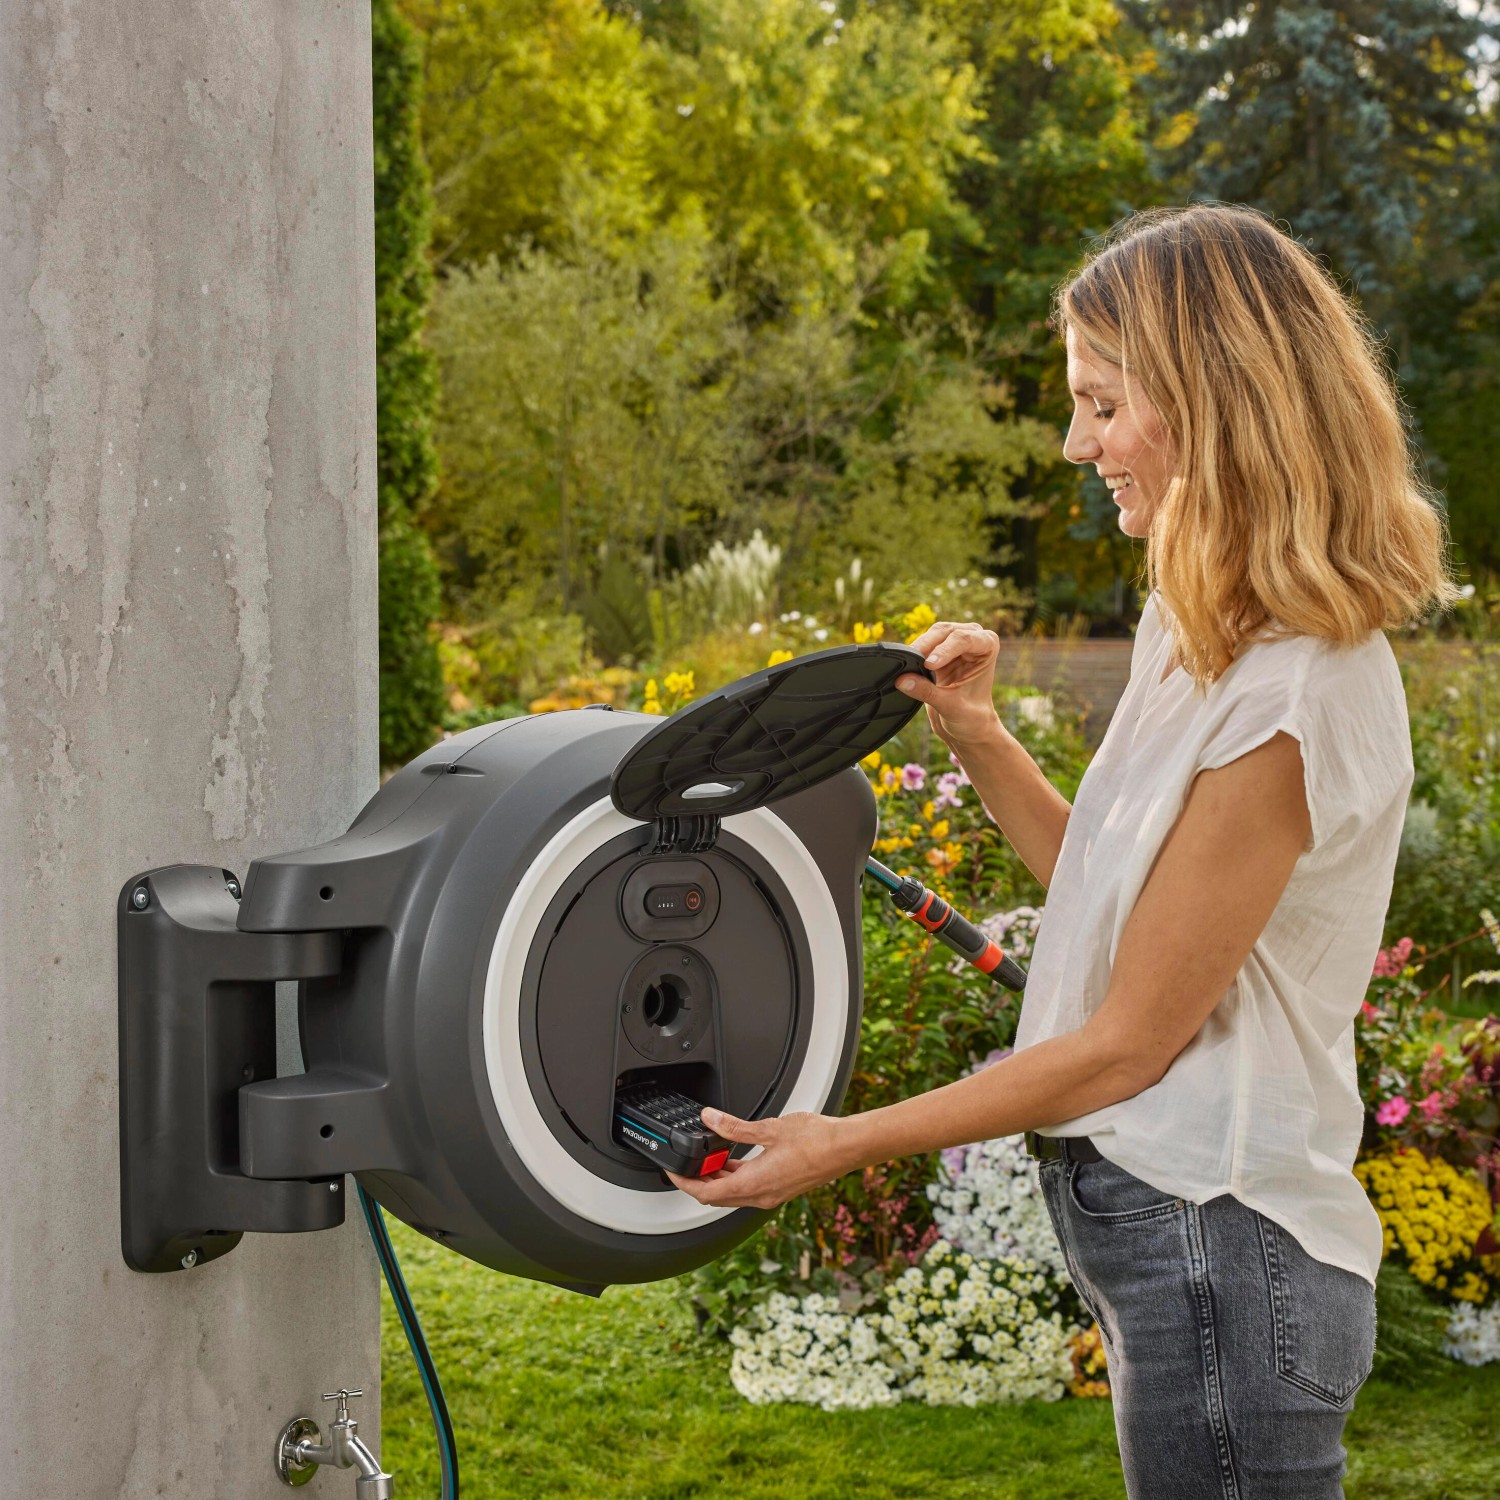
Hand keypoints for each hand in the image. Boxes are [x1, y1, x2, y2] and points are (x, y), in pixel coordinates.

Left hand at [665, 1108, 851, 1209]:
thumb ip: (735, 1127)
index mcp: (755, 1184)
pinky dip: (735, 1177)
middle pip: (717, 1198)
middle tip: (684, 1164)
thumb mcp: (769, 1128)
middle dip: (697, 1183)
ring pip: (733, 1194)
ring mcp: (772, 1194)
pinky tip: (733, 1159)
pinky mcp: (781, 1188)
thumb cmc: (817, 1140)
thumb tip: (710, 1119)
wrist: (846, 1147)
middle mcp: (762, 1196)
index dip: (685, 1184)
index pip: (707, 1193)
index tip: (672, 1173)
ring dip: (717, 1180)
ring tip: (706, 1158)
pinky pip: (749, 1189)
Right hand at [895, 621, 1003, 750]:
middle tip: (911, 659)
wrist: (968, 727)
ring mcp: (955, 642)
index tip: (929, 665)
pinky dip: (914, 653)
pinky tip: (908, 665)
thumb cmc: (972, 717)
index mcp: (987, 646)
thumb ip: (927, 692)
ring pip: (931, 635)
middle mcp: (973, 638)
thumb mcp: (950, 706)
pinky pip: (922, 645)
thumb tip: (902, 680)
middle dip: (927, 645)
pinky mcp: (938, 650)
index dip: (944, 650)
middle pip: (946, 632)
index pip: (964, 639)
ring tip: (908, 663)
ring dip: (919, 648)